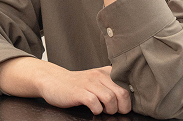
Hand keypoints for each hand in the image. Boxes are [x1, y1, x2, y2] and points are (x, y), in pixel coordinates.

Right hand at [0, 57, 130, 114]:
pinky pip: (94, 103)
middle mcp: (99, 75)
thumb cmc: (77, 84)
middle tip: (115, 112)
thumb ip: (110, 84)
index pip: (126, 84)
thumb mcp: (96, 80)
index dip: (129, 98)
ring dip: (110, 110)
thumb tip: (127, 98)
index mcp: (106, 72)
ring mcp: (89, 83)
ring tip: (103, 111)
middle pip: (122, 92)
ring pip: (110, 98)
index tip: (125, 106)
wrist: (54, 80)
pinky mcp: (79, 92)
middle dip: (122, 107)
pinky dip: (97, 110)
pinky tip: (93, 110)